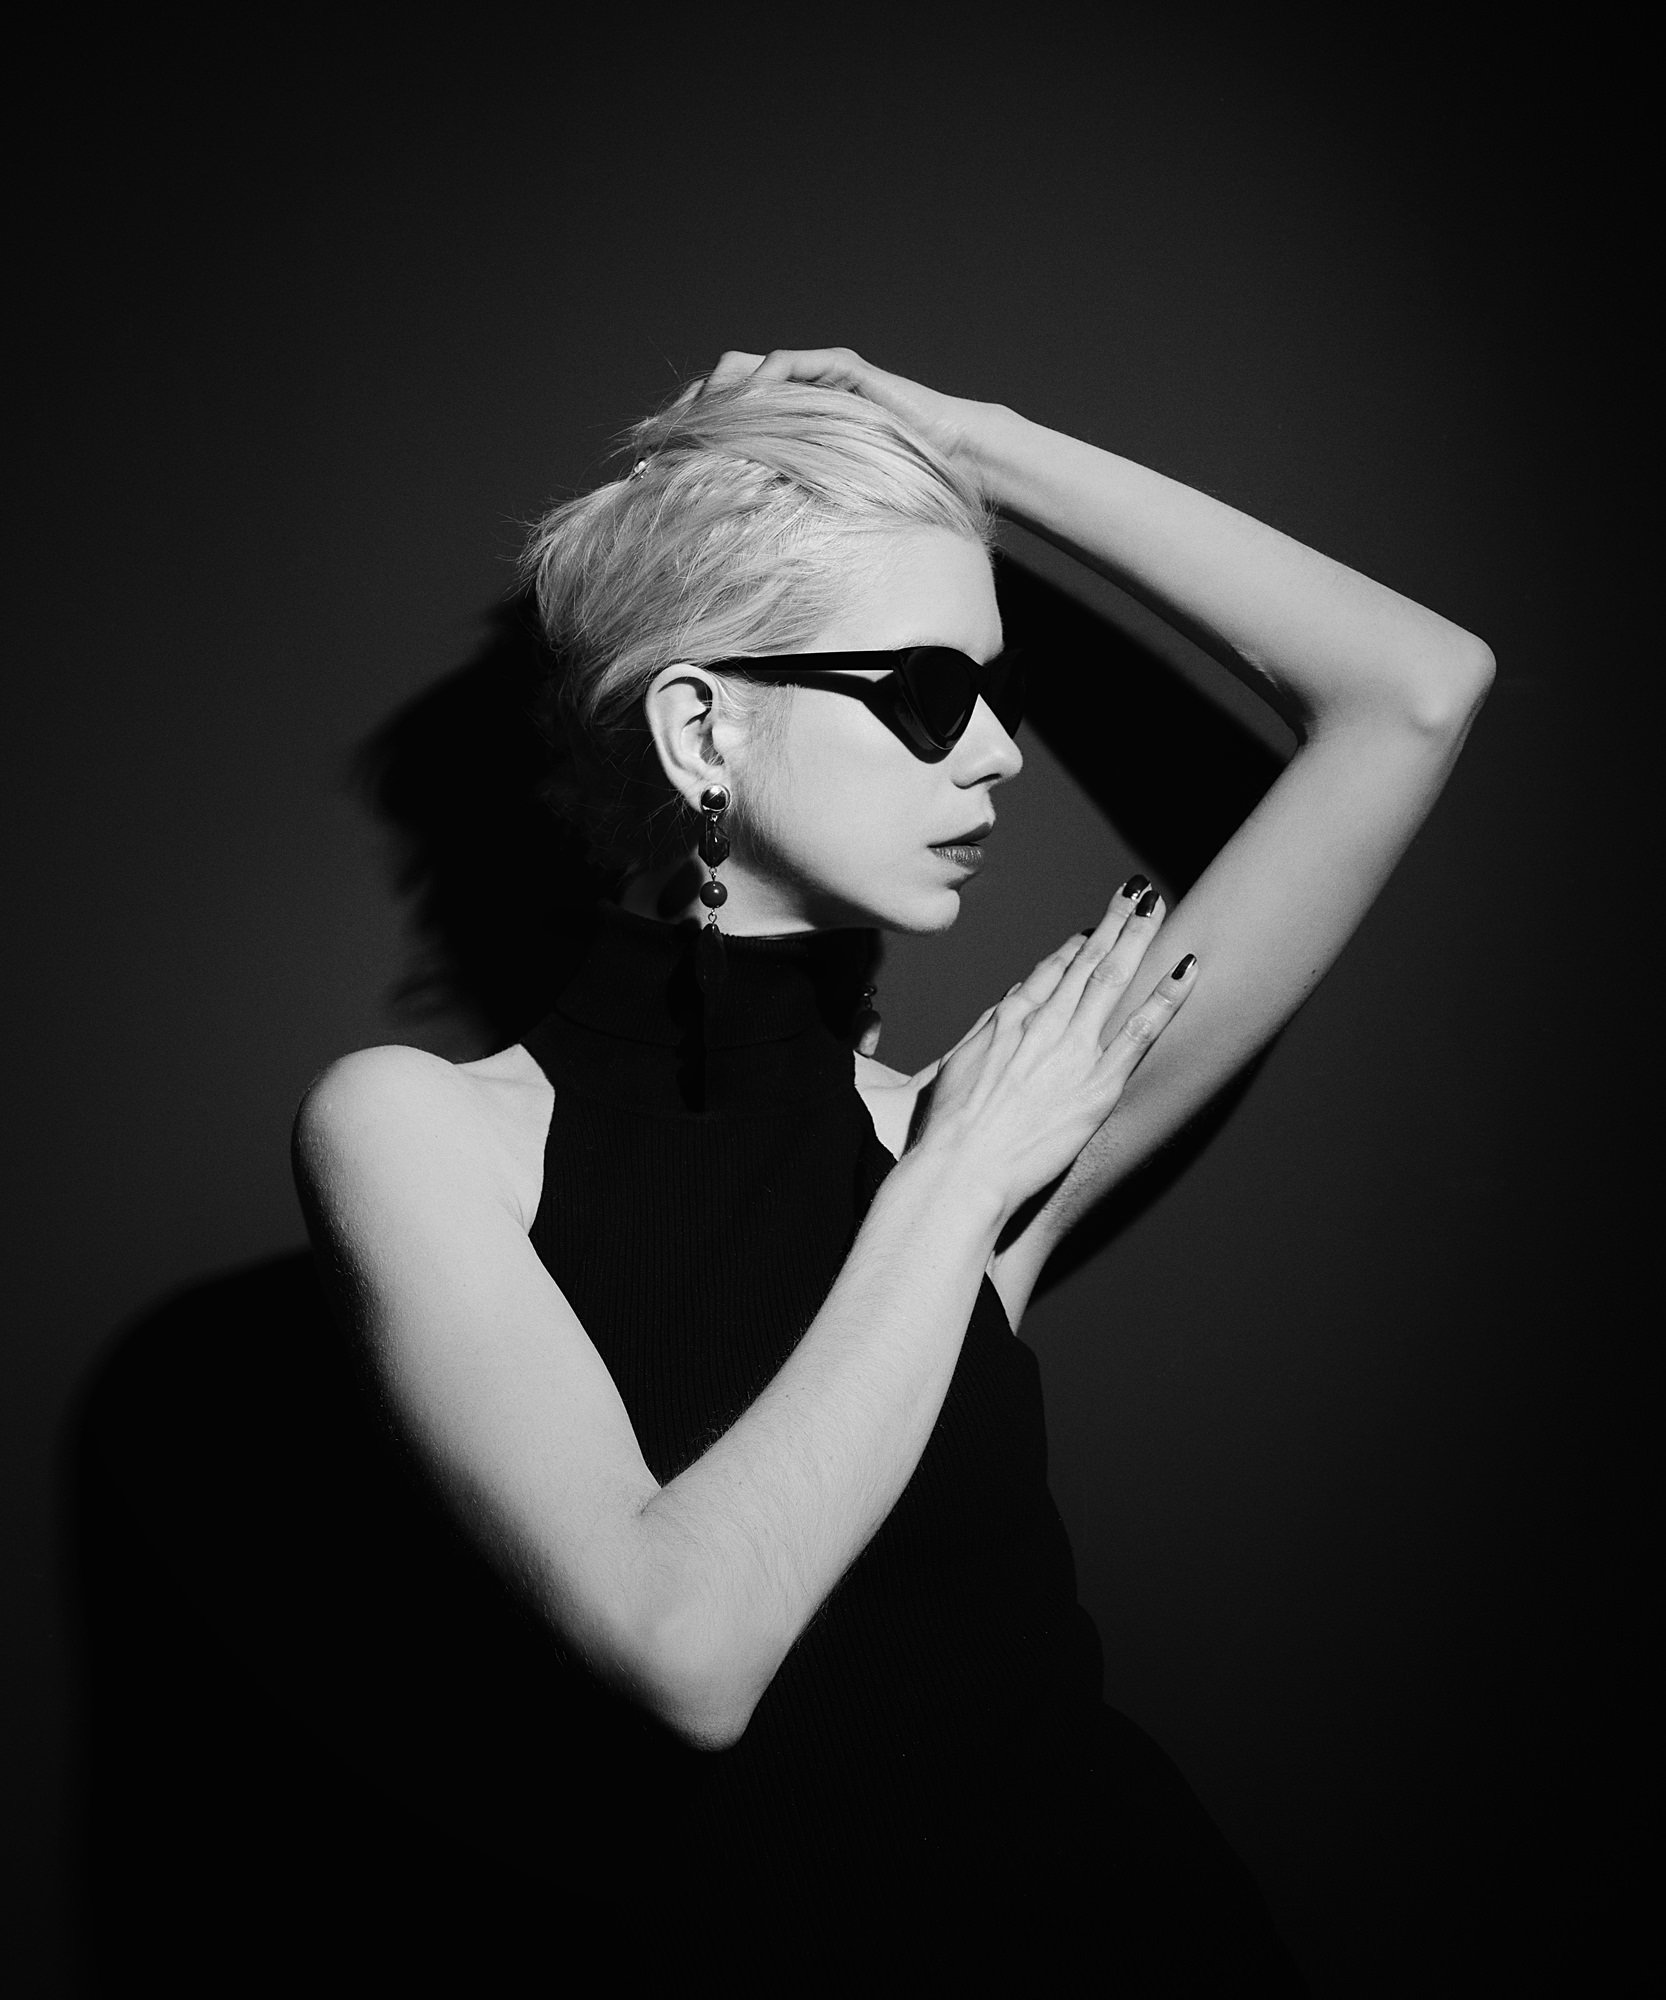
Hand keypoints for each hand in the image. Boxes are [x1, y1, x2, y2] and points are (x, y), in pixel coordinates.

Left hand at [685, 346, 999, 494]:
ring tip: (700, 424)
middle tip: (666, 440)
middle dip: (690, 408)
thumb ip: (779, 502)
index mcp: (781, 423)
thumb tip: (725, 539)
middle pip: (721, 382)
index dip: (687, 430)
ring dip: (719, 392)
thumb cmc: (887, 487)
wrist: (948, 458)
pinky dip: (764, 381)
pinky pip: (790, 363)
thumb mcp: (818, 501)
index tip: (654, 460)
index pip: (720, 413)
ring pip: (746, 366)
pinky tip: (748, 406)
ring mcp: (814, 375)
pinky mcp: (839, 368)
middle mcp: (791, 393)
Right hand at [910, 884, 1194, 1221]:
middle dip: (1114, 923)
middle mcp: (1043, 1024)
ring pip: (1113, 978)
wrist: (960, 1168)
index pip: (1049, 972)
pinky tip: (1188, 968)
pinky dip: (1167, 996)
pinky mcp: (1099, 1083)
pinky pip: (1142, 1030)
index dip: (1075, 946)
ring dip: (1139, 937)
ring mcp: (1073, 1050)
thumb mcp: (952, 1070)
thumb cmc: (946, 1132)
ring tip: (1158, 906)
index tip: (1095, 929)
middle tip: (1137, 892)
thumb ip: (982, 1037)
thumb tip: (1002, 1013)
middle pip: (1085, 962)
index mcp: (1007, 1020)